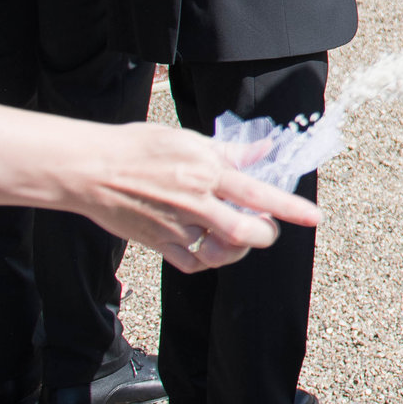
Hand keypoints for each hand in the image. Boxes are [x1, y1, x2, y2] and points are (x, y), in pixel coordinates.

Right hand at [80, 124, 322, 272]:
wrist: (89, 169)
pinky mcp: (158, 243)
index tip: (313, 217)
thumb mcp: (187, 140)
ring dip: (237, 250)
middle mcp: (195, 202)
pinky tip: (209, 245)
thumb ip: (229, 152)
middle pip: (244, 233)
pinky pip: (192, 263)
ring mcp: (176, 227)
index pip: (257, 192)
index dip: (288, 207)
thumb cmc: (137, 147)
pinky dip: (207, 259)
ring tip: (236, 236)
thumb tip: (264, 151)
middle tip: (264, 226)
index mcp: (206, 172)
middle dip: (263, 233)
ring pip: (220, 253)